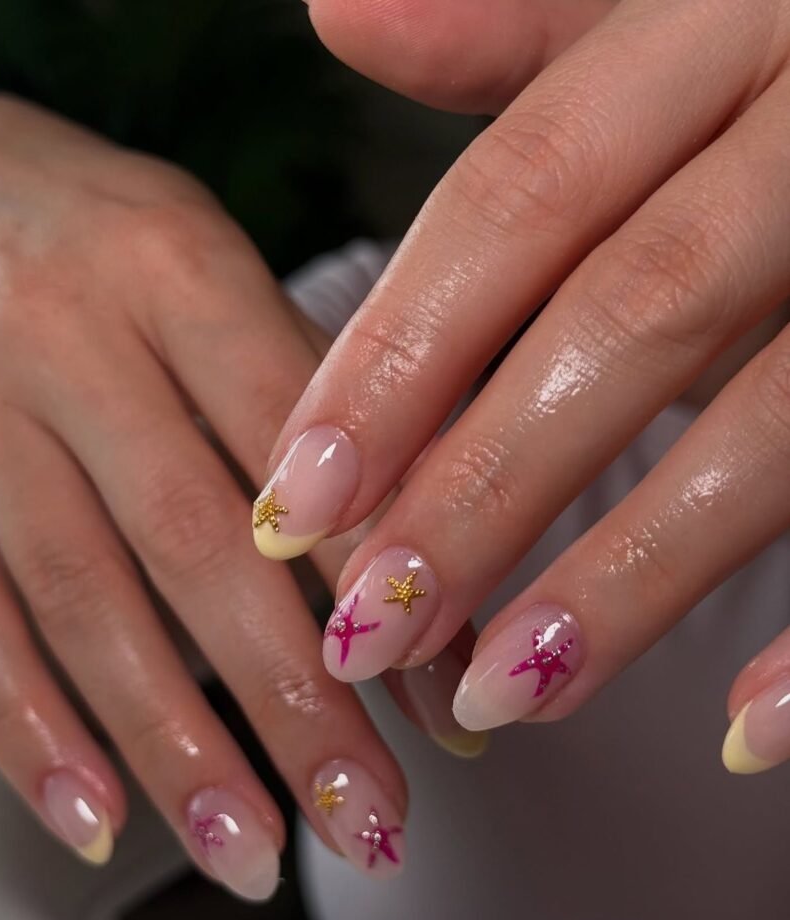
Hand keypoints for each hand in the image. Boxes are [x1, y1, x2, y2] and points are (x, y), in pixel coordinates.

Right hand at [0, 94, 433, 896]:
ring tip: (252, 853)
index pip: (301, 445)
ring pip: (81, 600)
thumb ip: (301, 402)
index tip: (444, 705)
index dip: (377, 582)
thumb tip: (412, 569)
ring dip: (171, 744)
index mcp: (178, 267)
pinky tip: (97, 817)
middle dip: (293, 700)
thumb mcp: (211, 269)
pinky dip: (31, 730)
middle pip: (198, 543)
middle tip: (370, 820)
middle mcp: (72, 337)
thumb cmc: (108, 241)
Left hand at [264, 0, 789, 769]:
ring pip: (773, 422)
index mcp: (723, 26)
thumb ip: (517, 34)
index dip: (401, 352)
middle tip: (374, 625)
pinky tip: (749, 730)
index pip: (523, 193)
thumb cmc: (785, 51)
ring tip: (507, 687)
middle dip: (489, 484)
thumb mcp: (664, 19)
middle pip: (632, 316)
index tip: (298, 502)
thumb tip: (338, 16)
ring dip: (634, 573)